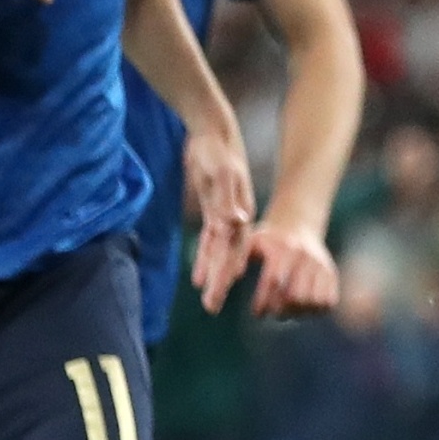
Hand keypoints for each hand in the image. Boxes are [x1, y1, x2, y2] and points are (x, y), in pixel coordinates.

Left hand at [184, 125, 258, 313]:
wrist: (212, 132)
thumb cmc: (217, 150)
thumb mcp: (223, 172)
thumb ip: (229, 198)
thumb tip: (238, 222)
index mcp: (239, 212)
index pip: (234, 247)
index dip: (228, 269)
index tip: (221, 290)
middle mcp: (235, 218)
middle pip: (228, 255)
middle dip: (221, 281)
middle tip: (212, 307)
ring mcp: (224, 215)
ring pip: (218, 252)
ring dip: (213, 274)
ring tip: (208, 298)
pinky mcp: (214, 211)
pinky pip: (210, 241)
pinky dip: (205, 258)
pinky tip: (198, 276)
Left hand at [246, 215, 340, 320]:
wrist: (297, 226)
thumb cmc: (266, 241)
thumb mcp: (250, 243)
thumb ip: (237, 259)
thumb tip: (234, 277)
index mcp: (284, 248)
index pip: (274, 281)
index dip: (264, 302)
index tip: (257, 313)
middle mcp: (306, 257)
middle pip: (295, 296)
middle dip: (280, 310)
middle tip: (271, 312)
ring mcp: (321, 265)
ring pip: (313, 301)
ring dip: (298, 312)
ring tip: (286, 310)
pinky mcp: (331, 274)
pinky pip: (328, 302)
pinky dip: (315, 310)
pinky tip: (302, 306)